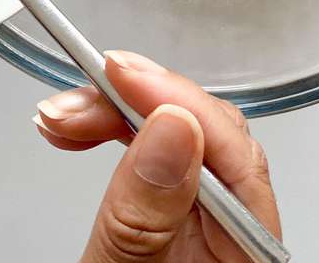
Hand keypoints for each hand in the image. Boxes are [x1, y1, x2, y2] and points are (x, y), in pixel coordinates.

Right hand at [34, 52, 281, 262]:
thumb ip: (143, 216)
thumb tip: (170, 127)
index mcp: (250, 260)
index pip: (230, 155)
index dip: (174, 99)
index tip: (116, 75)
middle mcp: (243, 247)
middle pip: (211, 140)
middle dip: (138, 102)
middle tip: (74, 102)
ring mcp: (215, 240)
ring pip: (187, 146)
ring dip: (124, 116)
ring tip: (68, 116)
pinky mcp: (183, 233)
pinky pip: (168, 168)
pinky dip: (126, 140)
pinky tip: (95, 129)